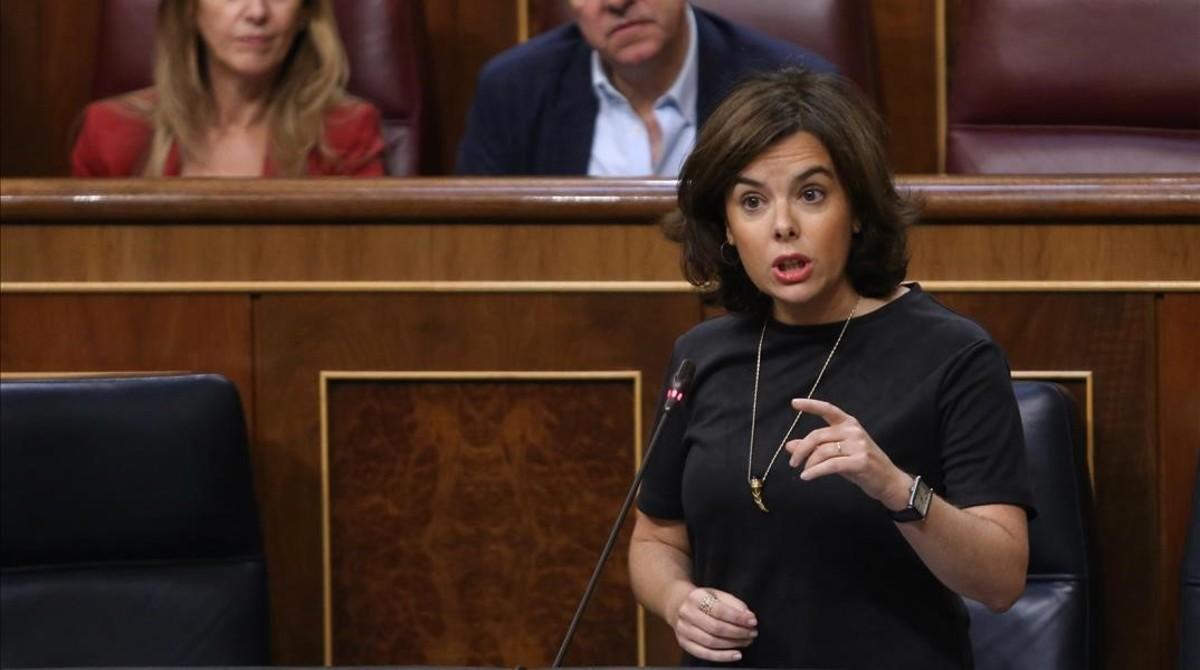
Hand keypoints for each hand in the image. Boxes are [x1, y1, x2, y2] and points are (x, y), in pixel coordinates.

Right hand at [671, 587, 756, 662]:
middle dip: (738, 632)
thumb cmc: (702, 600)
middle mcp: (686, 614)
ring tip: (746, 641)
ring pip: (711, 642)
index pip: (720, 610)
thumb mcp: (717, 594)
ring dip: (733, 644)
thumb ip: (734, 604)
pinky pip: (704, 654)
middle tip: (752, 633)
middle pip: (716, 628)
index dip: (738, 617)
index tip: (753, 621)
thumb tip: (748, 617)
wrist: (678, 604)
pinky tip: (736, 654)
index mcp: (695, 597)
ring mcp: (683, 630)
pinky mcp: (684, 643)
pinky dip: (722, 656)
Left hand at [784, 398, 911, 509]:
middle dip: (802, 449)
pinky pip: (830, 465)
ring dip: (809, 463)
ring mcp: (858, 446)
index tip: (794, 403)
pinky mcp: (860, 461)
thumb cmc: (861, 464)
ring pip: (823, 451)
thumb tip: (789, 445)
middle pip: (818, 435)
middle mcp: (853, 431)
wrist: (888, 480)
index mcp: (849, 424)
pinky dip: (815, 472)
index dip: (810, 405)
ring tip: (803, 472)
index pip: (828, 409)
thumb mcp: (837, 453)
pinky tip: (806, 477)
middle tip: (793, 462)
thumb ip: (815, 447)